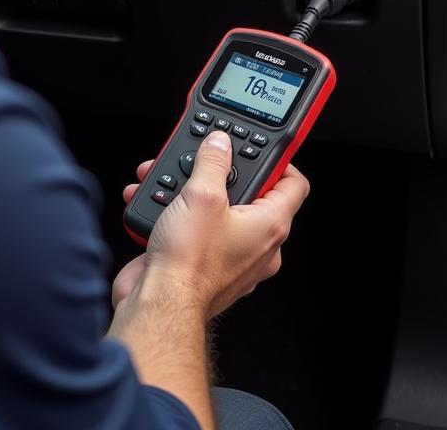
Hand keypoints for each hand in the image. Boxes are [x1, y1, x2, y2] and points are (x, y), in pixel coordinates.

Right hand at [115, 133, 308, 318]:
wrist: (159, 303)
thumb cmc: (189, 262)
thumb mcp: (201, 195)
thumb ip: (213, 162)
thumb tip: (219, 143)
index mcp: (270, 226)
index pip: (293, 184)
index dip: (280, 160)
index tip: (258, 147)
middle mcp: (257, 244)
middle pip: (248, 194)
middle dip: (215, 174)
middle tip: (199, 162)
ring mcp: (232, 257)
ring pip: (215, 210)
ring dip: (186, 193)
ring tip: (166, 185)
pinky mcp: (204, 265)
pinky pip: (195, 230)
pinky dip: (175, 215)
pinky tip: (154, 208)